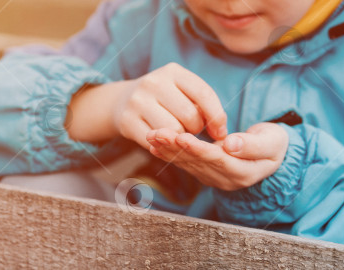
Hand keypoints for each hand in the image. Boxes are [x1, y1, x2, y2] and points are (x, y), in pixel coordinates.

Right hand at [113, 63, 227, 149]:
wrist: (122, 101)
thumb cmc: (165, 99)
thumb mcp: (182, 91)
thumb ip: (203, 105)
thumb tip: (221, 133)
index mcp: (173, 71)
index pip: (204, 94)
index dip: (217, 116)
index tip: (220, 132)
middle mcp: (154, 82)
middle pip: (190, 115)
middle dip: (197, 129)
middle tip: (192, 131)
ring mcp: (138, 101)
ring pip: (174, 131)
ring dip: (181, 139)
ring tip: (178, 134)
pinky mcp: (127, 121)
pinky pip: (157, 142)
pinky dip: (165, 147)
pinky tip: (165, 142)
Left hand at [146, 122, 287, 190]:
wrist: (272, 154)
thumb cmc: (274, 144)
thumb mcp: (272, 142)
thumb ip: (252, 144)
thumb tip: (231, 144)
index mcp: (242, 173)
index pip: (216, 159)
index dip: (198, 149)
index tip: (181, 137)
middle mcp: (225, 179)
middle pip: (196, 162)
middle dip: (175, 148)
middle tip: (156, 133)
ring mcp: (214, 178)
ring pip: (187, 163)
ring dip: (168, 150)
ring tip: (151, 135)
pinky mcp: (205, 172)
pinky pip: (185, 163)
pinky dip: (169, 154)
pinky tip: (154, 146)